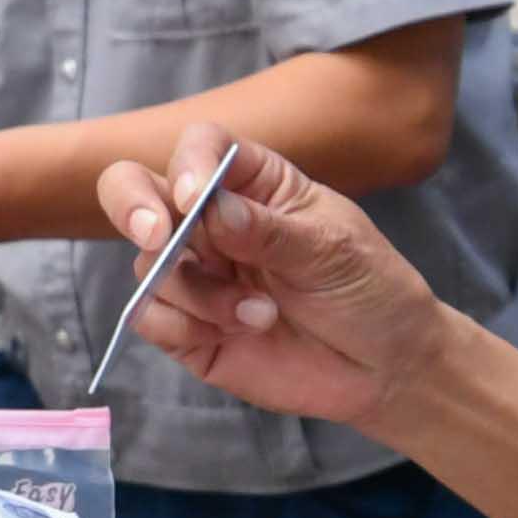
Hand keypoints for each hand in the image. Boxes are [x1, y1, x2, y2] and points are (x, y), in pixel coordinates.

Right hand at [86, 128, 446, 437]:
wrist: (385, 369)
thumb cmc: (369, 291)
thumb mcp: (331, 250)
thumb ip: (269, 231)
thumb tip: (211, 209)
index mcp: (254, 185)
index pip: (203, 148)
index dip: (189, 164)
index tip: (195, 198)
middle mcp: (213, 223)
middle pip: (137, 190)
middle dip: (132, 207)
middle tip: (157, 236)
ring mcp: (198, 275)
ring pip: (148, 264)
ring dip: (199, 292)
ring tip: (262, 314)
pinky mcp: (189, 329)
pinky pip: (149, 317)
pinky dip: (181, 326)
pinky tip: (237, 332)